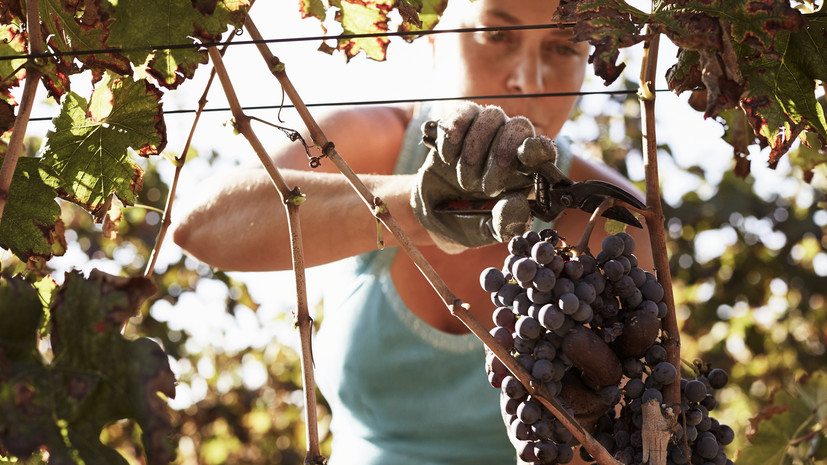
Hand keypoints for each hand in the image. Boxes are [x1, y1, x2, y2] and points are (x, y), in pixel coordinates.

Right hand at [410, 102, 558, 252]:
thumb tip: (518, 202)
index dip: (539, 148)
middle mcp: (509, 147)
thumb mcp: (487, 232)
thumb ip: (506, 223)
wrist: (432, 214)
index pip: (544, 149)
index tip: (526, 155)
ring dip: (475, 148)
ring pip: (492, 116)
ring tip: (464, 181)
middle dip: (502, 153)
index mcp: (525, 173)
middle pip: (519, 126)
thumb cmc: (468, 222)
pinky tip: (447, 156)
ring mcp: (485, 134)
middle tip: (487, 187)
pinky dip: (454, 133)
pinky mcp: (459, 126)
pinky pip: (464, 113)